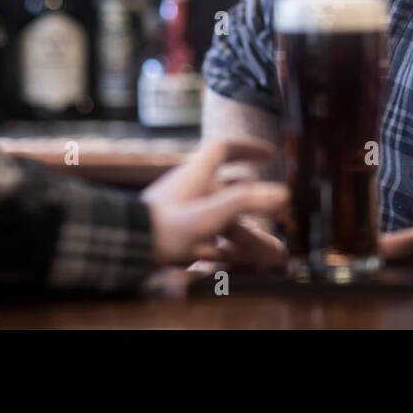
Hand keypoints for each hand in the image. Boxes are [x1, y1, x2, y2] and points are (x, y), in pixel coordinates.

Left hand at [140, 138, 288, 268]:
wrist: (127, 249)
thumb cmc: (167, 226)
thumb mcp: (212, 212)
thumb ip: (247, 201)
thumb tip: (284, 194)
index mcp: (196, 174)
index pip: (223, 149)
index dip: (248, 147)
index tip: (269, 153)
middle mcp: (191, 192)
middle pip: (231, 193)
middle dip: (259, 206)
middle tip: (282, 214)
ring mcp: (184, 216)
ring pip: (225, 224)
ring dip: (250, 237)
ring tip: (276, 255)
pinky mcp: (178, 240)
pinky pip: (210, 244)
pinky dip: (229, 251)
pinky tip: (244, 264)